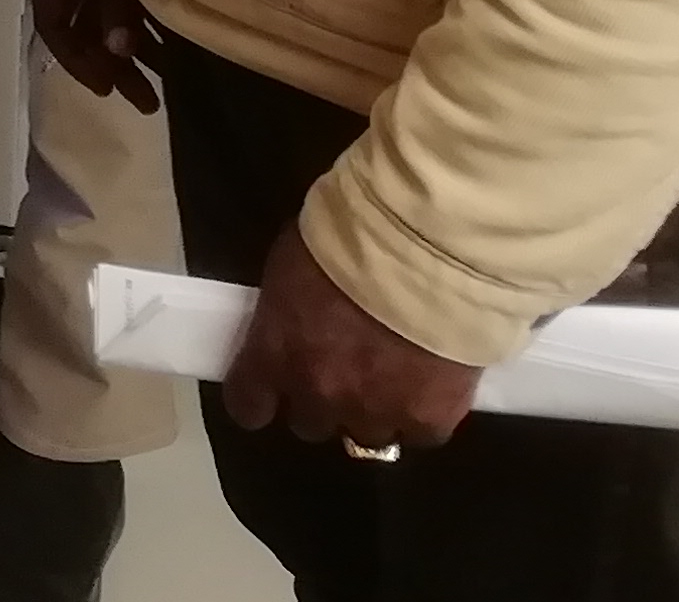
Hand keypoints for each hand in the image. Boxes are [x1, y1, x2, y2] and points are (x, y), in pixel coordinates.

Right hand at [30, 0, 162, 113]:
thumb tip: (122, 51)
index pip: (53, 22)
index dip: (77, 60)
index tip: (109, 89)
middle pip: (82, 24)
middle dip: (111, 65)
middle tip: (147, 104)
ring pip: (106, 11)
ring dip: (131, 49)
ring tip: (164, 85)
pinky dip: (144, 20)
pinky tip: (170, 43)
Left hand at [221, 224, 480, 454]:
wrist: (424, 250)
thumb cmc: (345, 241)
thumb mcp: (290, 268)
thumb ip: (285, 315)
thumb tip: (290, 327)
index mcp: (275, 355)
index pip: (248, 406)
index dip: (260, 399)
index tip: (271, 389)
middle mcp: (320, 395)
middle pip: (310, 423)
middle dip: (322, 400)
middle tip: (343, 369)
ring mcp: (376, 413)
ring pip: (366, 436)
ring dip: (372, 412)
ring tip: (390, 379)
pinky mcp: (429, 418)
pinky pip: (419, 433)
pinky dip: (422, 413)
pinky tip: (430, 385)